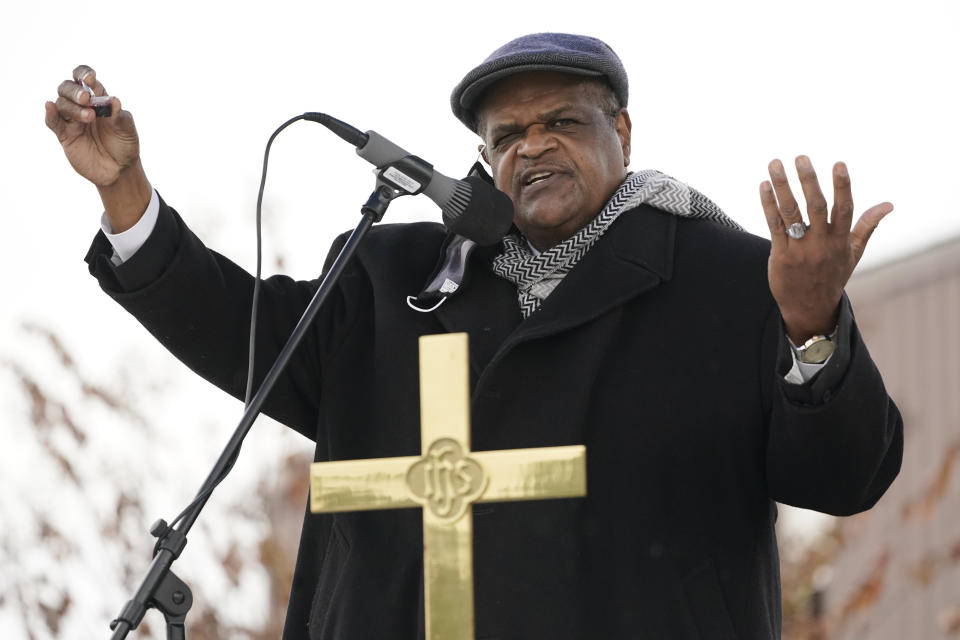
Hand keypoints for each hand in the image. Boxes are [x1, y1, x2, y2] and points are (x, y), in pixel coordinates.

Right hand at [45, 65, 149, 230]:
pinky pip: (53, 122)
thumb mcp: (127, 130)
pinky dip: (50, 114)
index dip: (84, 74)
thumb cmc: (124, 144)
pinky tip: (50, 107)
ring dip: (73, 108)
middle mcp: (82, 106)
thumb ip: (119, 115)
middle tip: (86, 99)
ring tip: (89, 117)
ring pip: (61, 104)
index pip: (85, 79)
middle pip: (68, 88)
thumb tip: (113, 100)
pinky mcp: (65, 135)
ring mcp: (72, 120)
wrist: (120, 169)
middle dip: (75, 91)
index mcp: (98, 99)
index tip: (90, 78)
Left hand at [759, 155, 892, 343]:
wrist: (809, 307)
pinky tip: (764, 186)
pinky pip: (774, 225)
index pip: (844, 209)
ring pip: (790, 212)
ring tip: (774, 163)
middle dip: (808, 180)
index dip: (842, 186)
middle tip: (801, 157)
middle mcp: (821, 243)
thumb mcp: (853, 253)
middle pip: (814, 206)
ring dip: (782, 186)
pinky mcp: (780, 255)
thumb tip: (888, 204)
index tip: (839, 163)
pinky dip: (768, 205)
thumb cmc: (832, 275)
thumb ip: (867, 226)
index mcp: (840, 240)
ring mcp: (800, 249)